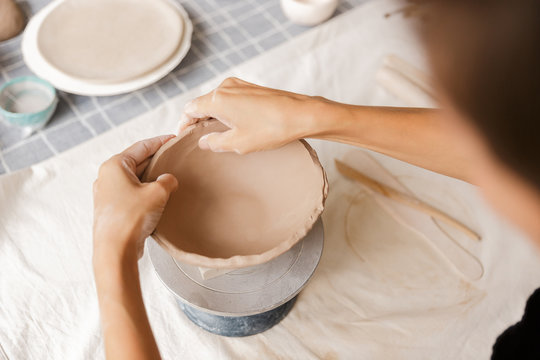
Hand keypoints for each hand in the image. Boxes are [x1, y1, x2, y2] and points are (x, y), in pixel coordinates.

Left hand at [92, 135, 177, 257]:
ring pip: (133, 179)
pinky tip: (157, 197)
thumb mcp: (158, 193)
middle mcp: (106, 177)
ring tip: (168, 178)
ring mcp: (107, 194)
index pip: (141, 146)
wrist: (115, 250)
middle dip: (155, 160)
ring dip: (150, 178)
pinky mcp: (111, 209)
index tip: (173, 139)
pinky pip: (131, 193)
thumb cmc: (131, 218)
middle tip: (173, 158)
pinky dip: (144, 191)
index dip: (160, 142)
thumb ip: (167, 180)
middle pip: (136, 161)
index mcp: (114, 165)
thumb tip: (168, 179)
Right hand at [179, 77, 330, 153]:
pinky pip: (230, 98)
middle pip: (201, 103)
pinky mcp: (251, 88)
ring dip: (212, 115)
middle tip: (198, 139)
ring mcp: (239, 85)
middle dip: (197, 120)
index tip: (183, 138)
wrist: (302, 114)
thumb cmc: (271, 129)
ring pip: (216, 100)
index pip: (189, 109)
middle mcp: (225, 87)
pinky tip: (233, 124)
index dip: (183, 124)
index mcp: (217, 99)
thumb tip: (203, 141)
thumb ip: (215, 142)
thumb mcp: (238, 143)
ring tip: (215, 134)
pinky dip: (225, 110)